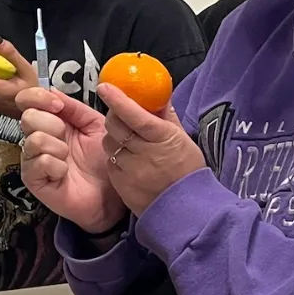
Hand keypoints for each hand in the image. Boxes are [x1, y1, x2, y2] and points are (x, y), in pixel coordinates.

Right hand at [17, 86, 126, 233]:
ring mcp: (33, 159)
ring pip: (33, 140)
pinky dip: (56, 166)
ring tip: (69, 157)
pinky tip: (65, 172)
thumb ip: (75, 107)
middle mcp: (37, 138)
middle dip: (53, 124)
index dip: (38, 97)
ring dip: (58, 146)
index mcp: (51, 121)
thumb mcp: (95, 126)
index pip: (27, 100)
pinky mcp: (34, 180)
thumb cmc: (103, 159)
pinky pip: (38, 163)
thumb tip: (51, 89)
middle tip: (68, 137)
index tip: (57, 105)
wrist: (112, 193)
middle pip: (28, 117)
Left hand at [99, 82, 204, 216]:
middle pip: (115, 126)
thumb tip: (158, 94)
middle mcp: (144, 153)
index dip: (118, 100)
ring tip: (129, 142)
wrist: (185, 208)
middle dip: (114, 116)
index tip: (105, 87)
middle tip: (121, 115)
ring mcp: (130, 170)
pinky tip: (129, 160)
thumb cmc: (188, 170)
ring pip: (109, 144)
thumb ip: (167, 115)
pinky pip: (110, 163)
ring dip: (114, 138)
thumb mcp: (183, 139)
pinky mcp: (121, 184)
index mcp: (162, 137)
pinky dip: (116, 157)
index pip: (134, 115)